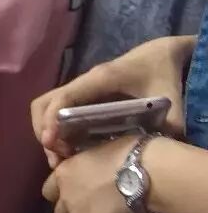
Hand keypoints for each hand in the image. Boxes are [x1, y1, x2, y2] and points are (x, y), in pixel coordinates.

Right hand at [31, 35, 191, 163]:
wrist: (159, 55)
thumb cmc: (162, 72)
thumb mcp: (169, 97)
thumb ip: (170, 124)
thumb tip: (162, 154)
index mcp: (100, 80)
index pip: (63, 98)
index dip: (51, 119)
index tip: (50, 142)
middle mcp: (83, 83)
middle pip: (43, 103)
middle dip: (42, 130)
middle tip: (57, 156)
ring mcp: (79, 90)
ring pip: (47, 108)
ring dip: (46, 132)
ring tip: (62, 157)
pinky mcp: (82, 98)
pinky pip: (58, 113)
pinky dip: (56, 131)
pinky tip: (70, 150)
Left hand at [42, 136, 142, 212]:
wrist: (145, 172)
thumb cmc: (126, 153)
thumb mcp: (96, 152)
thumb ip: (86, 167)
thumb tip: (93, 172)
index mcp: (63, 174)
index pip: (49, 192)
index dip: (62, 195)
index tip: (77, 195)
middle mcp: (66, 198)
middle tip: (94, 212)